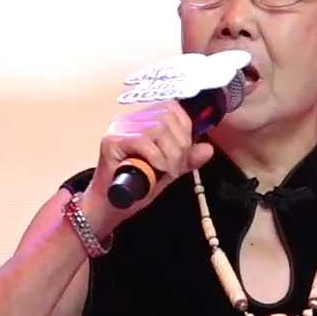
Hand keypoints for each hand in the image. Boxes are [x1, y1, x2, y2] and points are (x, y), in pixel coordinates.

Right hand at [80, 100, 215, 234]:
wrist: (109, 207)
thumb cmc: (135, 188)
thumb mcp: (167, 171)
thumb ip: (186, 159)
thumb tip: (207, 149)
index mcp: (143, 121)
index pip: (172, 108)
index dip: (185, 130)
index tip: (184, 154)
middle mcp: (129, 119)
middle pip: (167, 117)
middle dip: (180, 146)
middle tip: (174, 169)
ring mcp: (118, 128)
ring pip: (158, 128)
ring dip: (170, 154)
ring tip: (166, 171)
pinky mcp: (111, 140)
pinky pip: (143, 140)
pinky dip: (156, 157)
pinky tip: (156, 170)